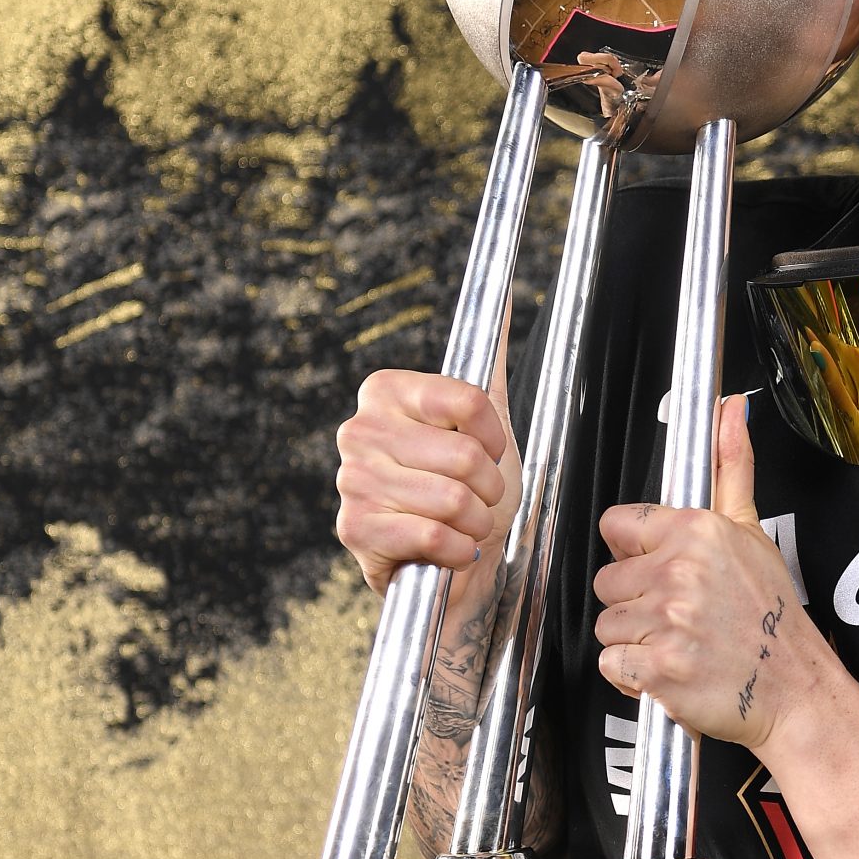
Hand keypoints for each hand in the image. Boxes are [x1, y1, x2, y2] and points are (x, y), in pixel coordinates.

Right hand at [334, 368, 518, 599]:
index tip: (488, 453)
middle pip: (464, 456)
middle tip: (476, 499)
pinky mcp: (355, 529)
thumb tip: (506, 295)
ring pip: (452, 500)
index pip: (468, 400)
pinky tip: (451, 550)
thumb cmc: (466, 490)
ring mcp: (352, 480)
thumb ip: (489, 360)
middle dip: (489, 489)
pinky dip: (459, 551)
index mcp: (385, 392)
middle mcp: (359, 430)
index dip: (493, 438)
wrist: (453, 563)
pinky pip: (435, 536)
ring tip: (461, 524)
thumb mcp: (485, 422)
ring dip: (475, 523)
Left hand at [594, 395, 837, 749]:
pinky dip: (633, 676)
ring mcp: (666, 621)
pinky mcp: (657, 669)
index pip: (618, 526)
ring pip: (607, 624)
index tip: (659, 571)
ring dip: (635, 640)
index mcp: (696, 531)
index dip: (634, 552)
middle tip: (680, 615)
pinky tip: (669, 670)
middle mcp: (678, 572)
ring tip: (679, 643)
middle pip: (608, 580)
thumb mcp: (752, 532)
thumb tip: (729, 408)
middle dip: (636, 601)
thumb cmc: (772, 616)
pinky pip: (611, 664)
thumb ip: (731, 468)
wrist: (793, 688)